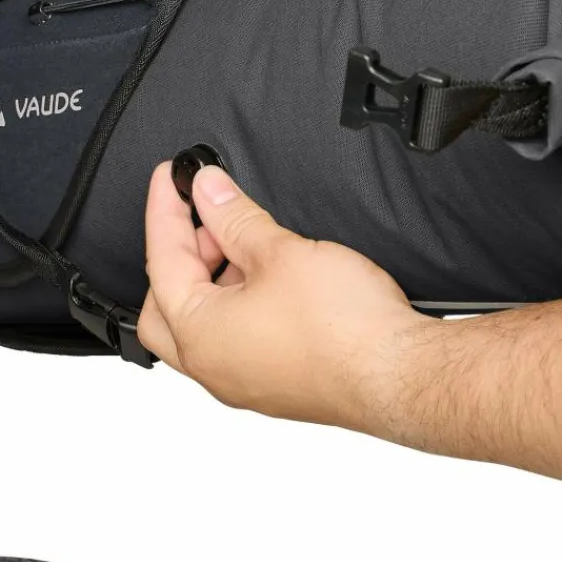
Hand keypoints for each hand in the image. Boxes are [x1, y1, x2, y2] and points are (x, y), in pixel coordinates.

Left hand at [138, 163, 424, 427]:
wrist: (398, 375)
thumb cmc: (344, 327)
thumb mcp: (281, 252)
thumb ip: (236, 218)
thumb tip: (209, 192)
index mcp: (199, 334)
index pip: (164, 259)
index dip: (166, 209)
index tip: (171, 176)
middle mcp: (213, 368)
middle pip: (167, 304)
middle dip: (180, 253)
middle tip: (205, 216)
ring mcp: (245, 382)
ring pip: (205, 327)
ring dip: (215, 281)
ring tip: (247, 244)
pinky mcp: (278, 386)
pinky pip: (239, 342)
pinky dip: (241, 307)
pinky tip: (273, 282)